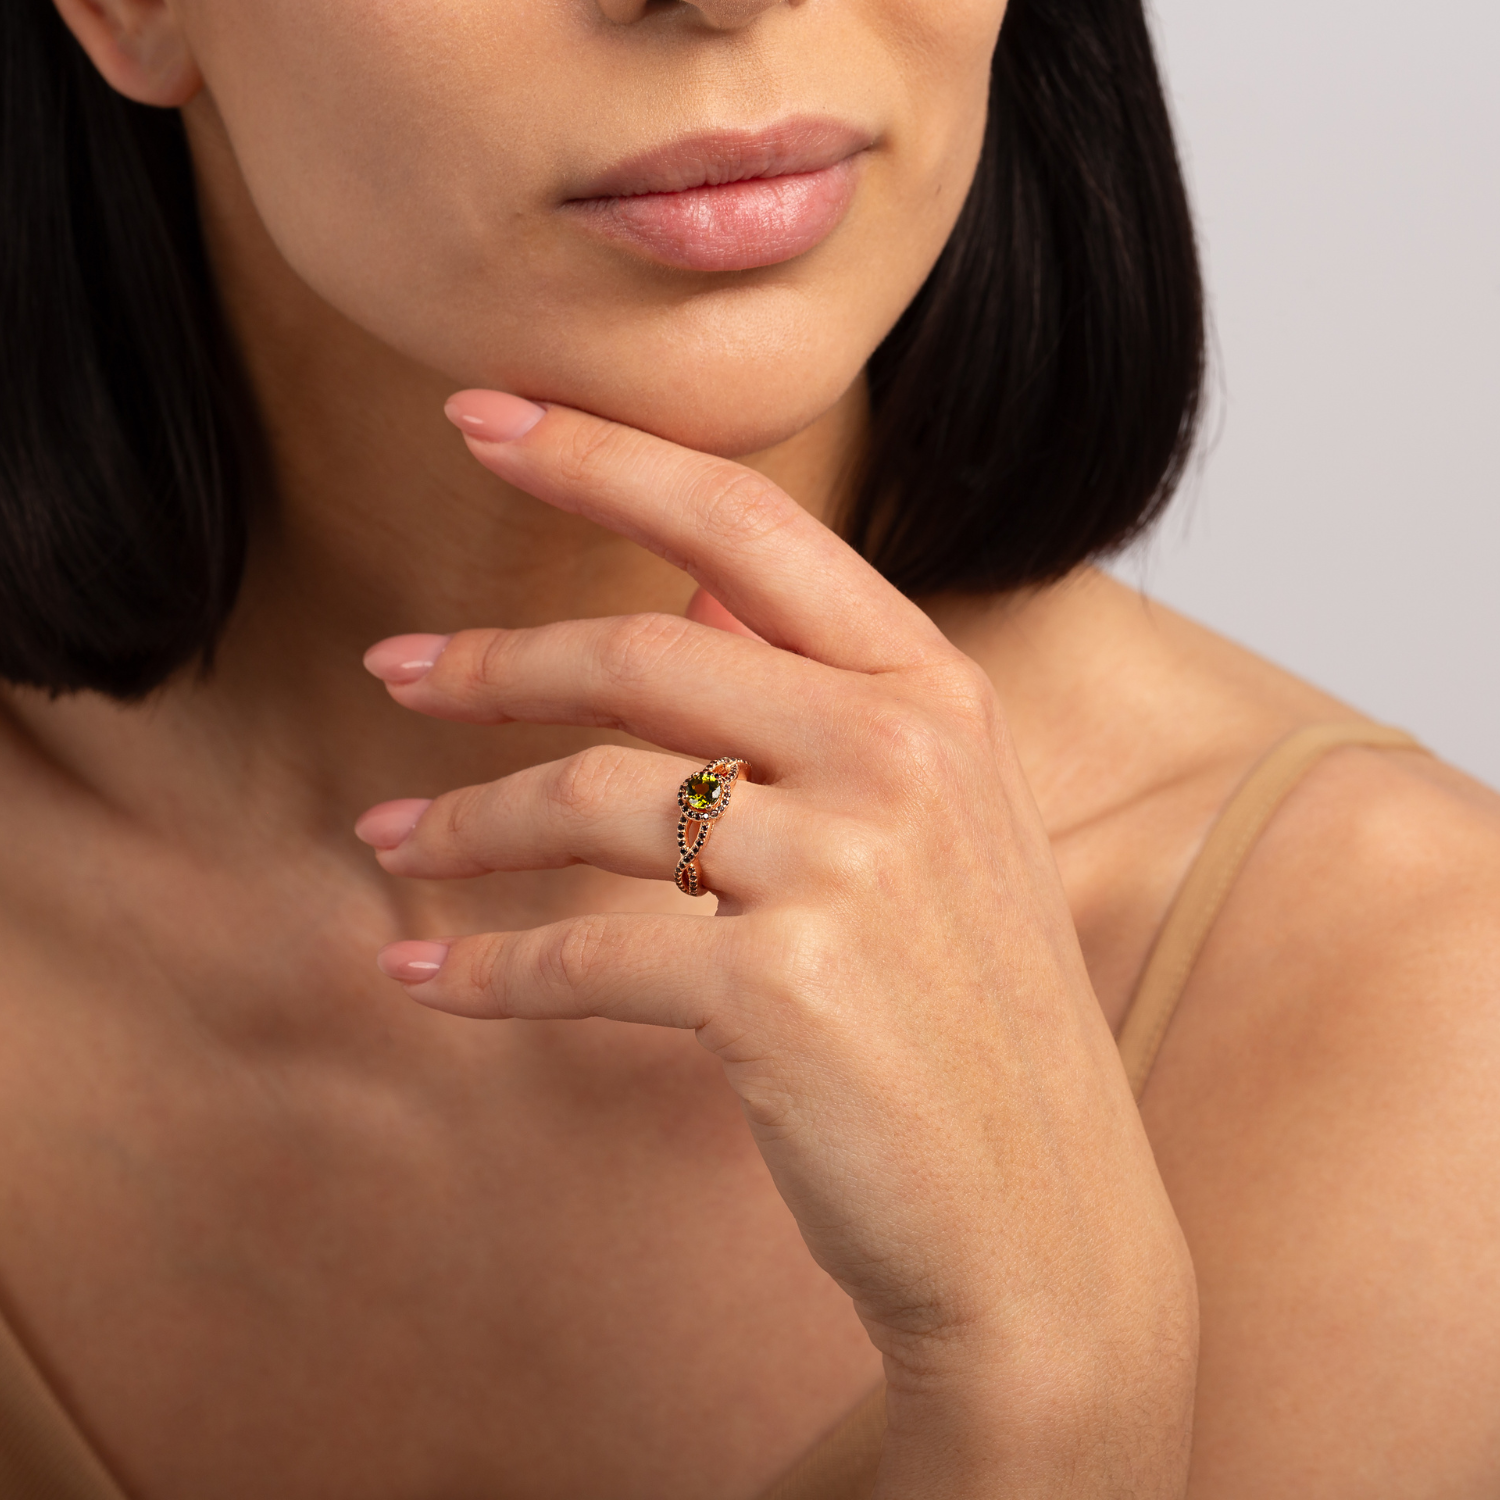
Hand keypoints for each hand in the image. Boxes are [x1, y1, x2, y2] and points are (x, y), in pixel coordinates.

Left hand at [357, 390, 1195, 1495]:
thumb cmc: (973, 1022)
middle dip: (491, 660)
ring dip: (464, 824)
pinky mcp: (774, 989)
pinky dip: (489, 964)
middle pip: (639, 655)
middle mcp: (897, 754)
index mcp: (934, 694)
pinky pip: (584, 952)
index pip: (746, 526)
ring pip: (591, 800)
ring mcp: (841, 868)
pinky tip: (426, 972)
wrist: (1044, 1221)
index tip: (483, 413)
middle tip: (389, 667)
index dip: (603, 455)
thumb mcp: (936, 832)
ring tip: (387, 846)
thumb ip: (822, 710)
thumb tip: (684, 619)